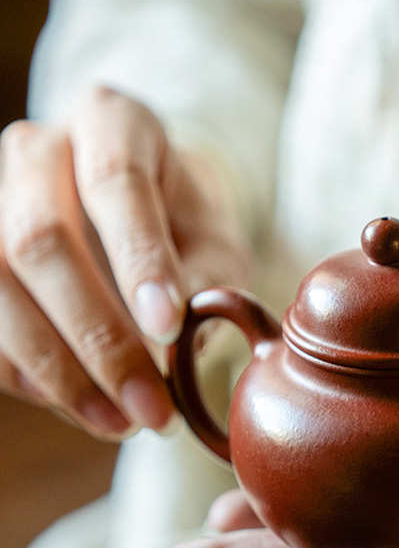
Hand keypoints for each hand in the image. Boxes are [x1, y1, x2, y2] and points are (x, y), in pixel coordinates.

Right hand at [0, 86, 251, 436]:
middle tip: (152, 408)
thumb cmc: (188, 222)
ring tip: (123, 424)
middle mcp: (38, 149)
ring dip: (60, 371)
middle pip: (40, 241)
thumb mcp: (217, 241)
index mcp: (113, 122)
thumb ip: (205, 282)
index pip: (116, 184)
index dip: (139, 261)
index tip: (168, 329)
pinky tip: (86, 409)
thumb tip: (172, 353)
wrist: (142, 208)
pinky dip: (33, 377)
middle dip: (98, 339)